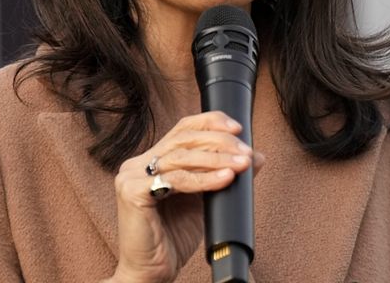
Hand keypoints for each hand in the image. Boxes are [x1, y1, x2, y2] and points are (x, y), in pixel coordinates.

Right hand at [106, 111, 261, 282]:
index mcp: (153, 161)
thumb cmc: (174, 238)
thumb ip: (226, 175)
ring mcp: (131, 176)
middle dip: (220, 142)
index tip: (238, 128)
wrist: (152, 272)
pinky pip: (175, 179)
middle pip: (184, 138)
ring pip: (181, 157)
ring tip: (241, 165)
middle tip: (246, 153)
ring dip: (217, 158)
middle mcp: (138, 164)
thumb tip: (258, 157)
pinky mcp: (132, 192)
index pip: (183, 128)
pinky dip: (203, 179)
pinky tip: (224, 179)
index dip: (211, 122)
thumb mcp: (206, 200)